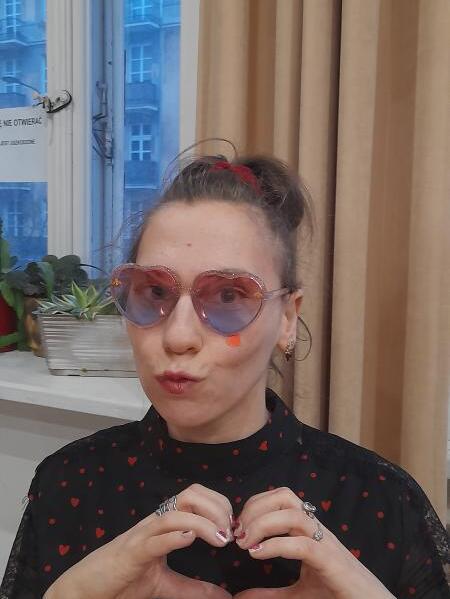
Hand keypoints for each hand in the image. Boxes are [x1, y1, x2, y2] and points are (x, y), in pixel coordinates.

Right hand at [44, 483, 233, 598]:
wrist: (84, 590)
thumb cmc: (122, 582)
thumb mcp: (165, 586)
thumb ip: (193, 589)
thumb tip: (223, 595)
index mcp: (164, 525)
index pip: (196, 497)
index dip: (219, 505)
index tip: (231, 528)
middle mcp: (155, 522)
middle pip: (190, 494)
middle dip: (216, 507)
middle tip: (228, 533)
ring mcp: (142, 535)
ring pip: (175, 512)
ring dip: (203, 521)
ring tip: (219, 539)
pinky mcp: (131, 552)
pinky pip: (154, 538)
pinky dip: (174, 536)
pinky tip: (190, 539)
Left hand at [232, 487, 394, 598]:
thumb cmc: (338, 596)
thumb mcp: (298, 594)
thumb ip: (270, 594)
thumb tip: (239, 596)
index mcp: (310, 531)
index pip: (281, 497)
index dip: (256, 505)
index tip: (238, 527)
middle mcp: (318, 530)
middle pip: (285, 496)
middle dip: (256, 507)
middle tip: (239, 533)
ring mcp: (327, 544)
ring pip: (293, 514)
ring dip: (263, 523)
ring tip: (246, 543)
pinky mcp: (332, 563)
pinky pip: (302, 544)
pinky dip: (276, 546)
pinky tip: (258, 556)